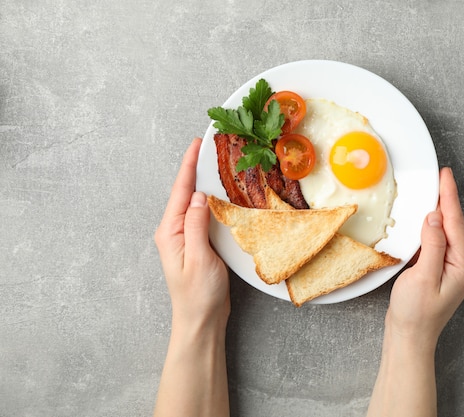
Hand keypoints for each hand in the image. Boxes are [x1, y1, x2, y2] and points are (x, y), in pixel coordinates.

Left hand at [154, 138, 229, 331]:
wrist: (201, 320)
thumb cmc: (198, 295)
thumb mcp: (199, 258)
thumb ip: (197, 225)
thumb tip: (200, 196)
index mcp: (170, 232)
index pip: (181, 192)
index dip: (189, 167)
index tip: (196, 145)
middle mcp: (174, 231)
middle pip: (185, 193)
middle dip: (195, 169)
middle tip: (208, 147)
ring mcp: (186, 237)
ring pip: (195, 203)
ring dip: (204, 182)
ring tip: (215, 163)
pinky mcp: (198, 243)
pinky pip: (204, 215)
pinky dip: (212, 200)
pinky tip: (221, 194)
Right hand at [387, 167, 463, 350]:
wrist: (409, 337)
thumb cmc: (416, 314)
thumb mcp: (423, 276)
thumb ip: (432, 245)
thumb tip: (433, 218)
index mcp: (463, 265)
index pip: (455, 224)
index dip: (449, 197)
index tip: (445, 176)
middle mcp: (462, 265)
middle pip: (453, 225)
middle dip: (446, 200)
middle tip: (441, 176)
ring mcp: (451, 268)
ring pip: (444, 232)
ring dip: (438, 211)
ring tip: (434, 190)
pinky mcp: (439, 270)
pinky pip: (436, 241)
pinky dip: (430, 227)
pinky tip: (424, 218)